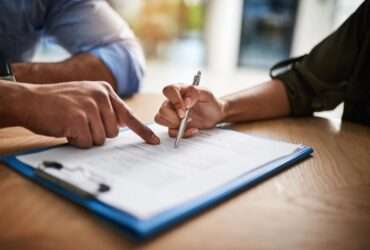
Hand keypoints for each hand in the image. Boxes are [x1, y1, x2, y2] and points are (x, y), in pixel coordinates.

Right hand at [18, 81, 159, 147]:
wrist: (30, 100)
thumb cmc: (58, 102)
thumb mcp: (86, 97)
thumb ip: (104, 109)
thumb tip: (119, 127)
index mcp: (105, 91)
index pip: (128, 115)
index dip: (142, 131)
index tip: (154, 142)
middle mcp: (101, 96)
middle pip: (113, 132)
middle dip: (97, 134)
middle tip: (80, 123)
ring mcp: (90, 106)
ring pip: (101, 139)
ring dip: (86, 138)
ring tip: (71, 124)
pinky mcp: (79, 118)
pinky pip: (87, 143)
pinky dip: (76, 141)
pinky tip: (66, 128)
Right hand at [155, 84, 225, 137]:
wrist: (216, 115)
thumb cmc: (210, 102)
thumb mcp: (206, 94)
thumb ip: (194, 93)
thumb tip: (185, 101)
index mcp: (179, 91)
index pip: (168, 91)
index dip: (175, 100)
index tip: (185, 108)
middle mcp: (173, 102)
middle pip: (162, 109)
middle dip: (174, 116)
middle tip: (186, 117)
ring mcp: (172, 115)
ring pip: (160, 119)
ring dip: (173, 124)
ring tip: (187, 122)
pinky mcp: (175, 126)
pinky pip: (170, 132)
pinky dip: (182, 133)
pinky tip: (192, 129)